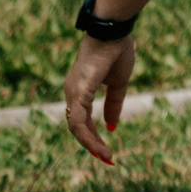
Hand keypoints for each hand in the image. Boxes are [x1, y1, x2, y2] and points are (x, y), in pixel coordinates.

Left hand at [63, 33, 135, 164]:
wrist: (114, 33)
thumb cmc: (116, 51)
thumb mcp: (118, 82)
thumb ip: (114, 103)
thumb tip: (112, 125)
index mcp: (80, 91)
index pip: (83, 120)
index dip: (94, 136)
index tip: (107, 150)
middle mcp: (72, 94)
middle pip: (78, 127)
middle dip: (92, 144)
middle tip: (107, 158)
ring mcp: (73, 93)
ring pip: (76, 127)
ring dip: (91, 144)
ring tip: (106, 156)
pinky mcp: (78, 92)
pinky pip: (79, 120)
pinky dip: (88, 135)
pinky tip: (99, 143)